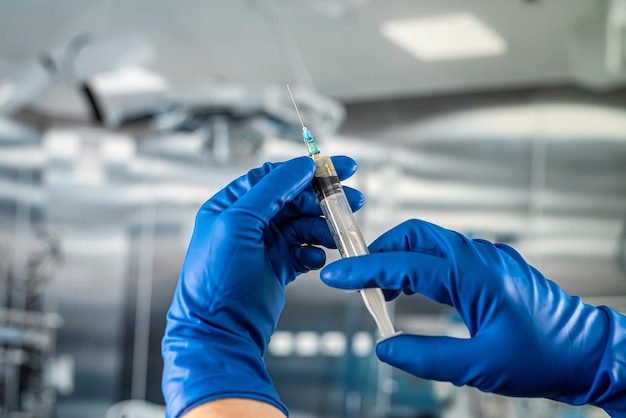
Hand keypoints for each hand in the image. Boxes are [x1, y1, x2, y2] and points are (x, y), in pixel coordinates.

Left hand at [162, 156, 362, 417]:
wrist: (221, 332)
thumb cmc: (218, 278)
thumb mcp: (239, 223)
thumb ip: (271, 189)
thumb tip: (302, 164)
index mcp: (232, 205)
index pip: (275, 176)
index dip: (309, 170)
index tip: (343, 168)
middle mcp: (248, 222)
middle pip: (294, 199)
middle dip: (323, 200)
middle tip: (354, 201)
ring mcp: (264, 246)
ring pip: (303, 225)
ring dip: (323, 227)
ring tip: (338, 236)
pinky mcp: (278, 267)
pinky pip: (304, 250)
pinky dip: (315, 252)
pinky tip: (316, 260)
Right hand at [321, 219, 625, 413]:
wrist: (588, 353)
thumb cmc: (542, 358)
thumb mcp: (479, 366)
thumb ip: (426, 356)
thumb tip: (384, 348)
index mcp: (472, 275)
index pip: (404, 264)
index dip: (364, 270)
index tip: (336, 276)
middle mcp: (479, 256)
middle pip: (415, 236)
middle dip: (380, 251)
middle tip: (356, 277)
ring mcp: (488, 257)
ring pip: (430, 242)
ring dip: (400, 258)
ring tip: (381, 289)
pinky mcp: (493, 266)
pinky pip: (447, 253)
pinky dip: (421, 265)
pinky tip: (414, 290)